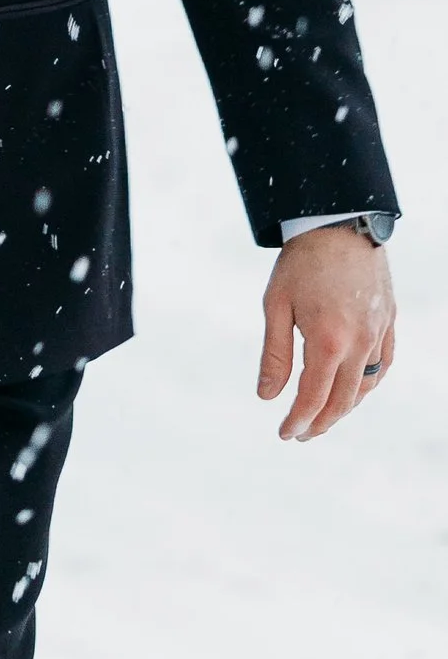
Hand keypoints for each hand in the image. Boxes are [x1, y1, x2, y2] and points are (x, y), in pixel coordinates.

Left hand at [257, 227, 395, 441]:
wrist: (340, 224)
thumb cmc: (301, 263)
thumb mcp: (275, 305)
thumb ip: (274, 355)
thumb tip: (267, 397)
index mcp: (328, 340)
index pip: (313, 397)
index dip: (298, 421)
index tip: (284, 433)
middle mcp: (360, 342)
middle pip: (342, 400)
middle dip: (320, 423)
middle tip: (300, 434)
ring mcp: (379, 332)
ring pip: (366, 386)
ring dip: (345, 407)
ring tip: (322, 416)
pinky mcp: (390, 322)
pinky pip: (384, 364)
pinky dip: (368, 384)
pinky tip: (353, 389)